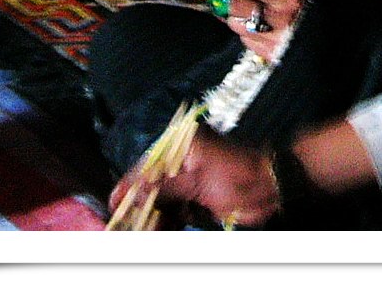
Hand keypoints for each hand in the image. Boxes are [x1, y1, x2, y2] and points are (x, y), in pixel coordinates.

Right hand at [109, 124, 280, 227]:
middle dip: (139, 208)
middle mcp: (182, 159)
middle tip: (124, 229)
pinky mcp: (196, 196)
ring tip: (139, 236)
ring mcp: (189, 179)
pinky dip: (166, 223)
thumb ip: (163, 189)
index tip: (112, 205)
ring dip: (151, 220)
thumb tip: (134, 194)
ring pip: (161, 202)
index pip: (146, 166)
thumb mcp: (197, 181)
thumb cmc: (237, 174)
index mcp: (182, 145)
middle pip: (151, 186)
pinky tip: (157, 233)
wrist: (268, 186)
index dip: (128, 187)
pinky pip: (175, 211)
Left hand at [207, 0, 304, 57]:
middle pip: (237, 5)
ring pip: (236, 24)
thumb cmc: (308, 4)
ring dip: (240, 17)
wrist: (324, 38)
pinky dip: (248, 32)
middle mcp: (278, 19)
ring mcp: (272, 39)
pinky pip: (245, 40)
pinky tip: (261, 28)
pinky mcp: (268, 54)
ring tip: (255, 13)